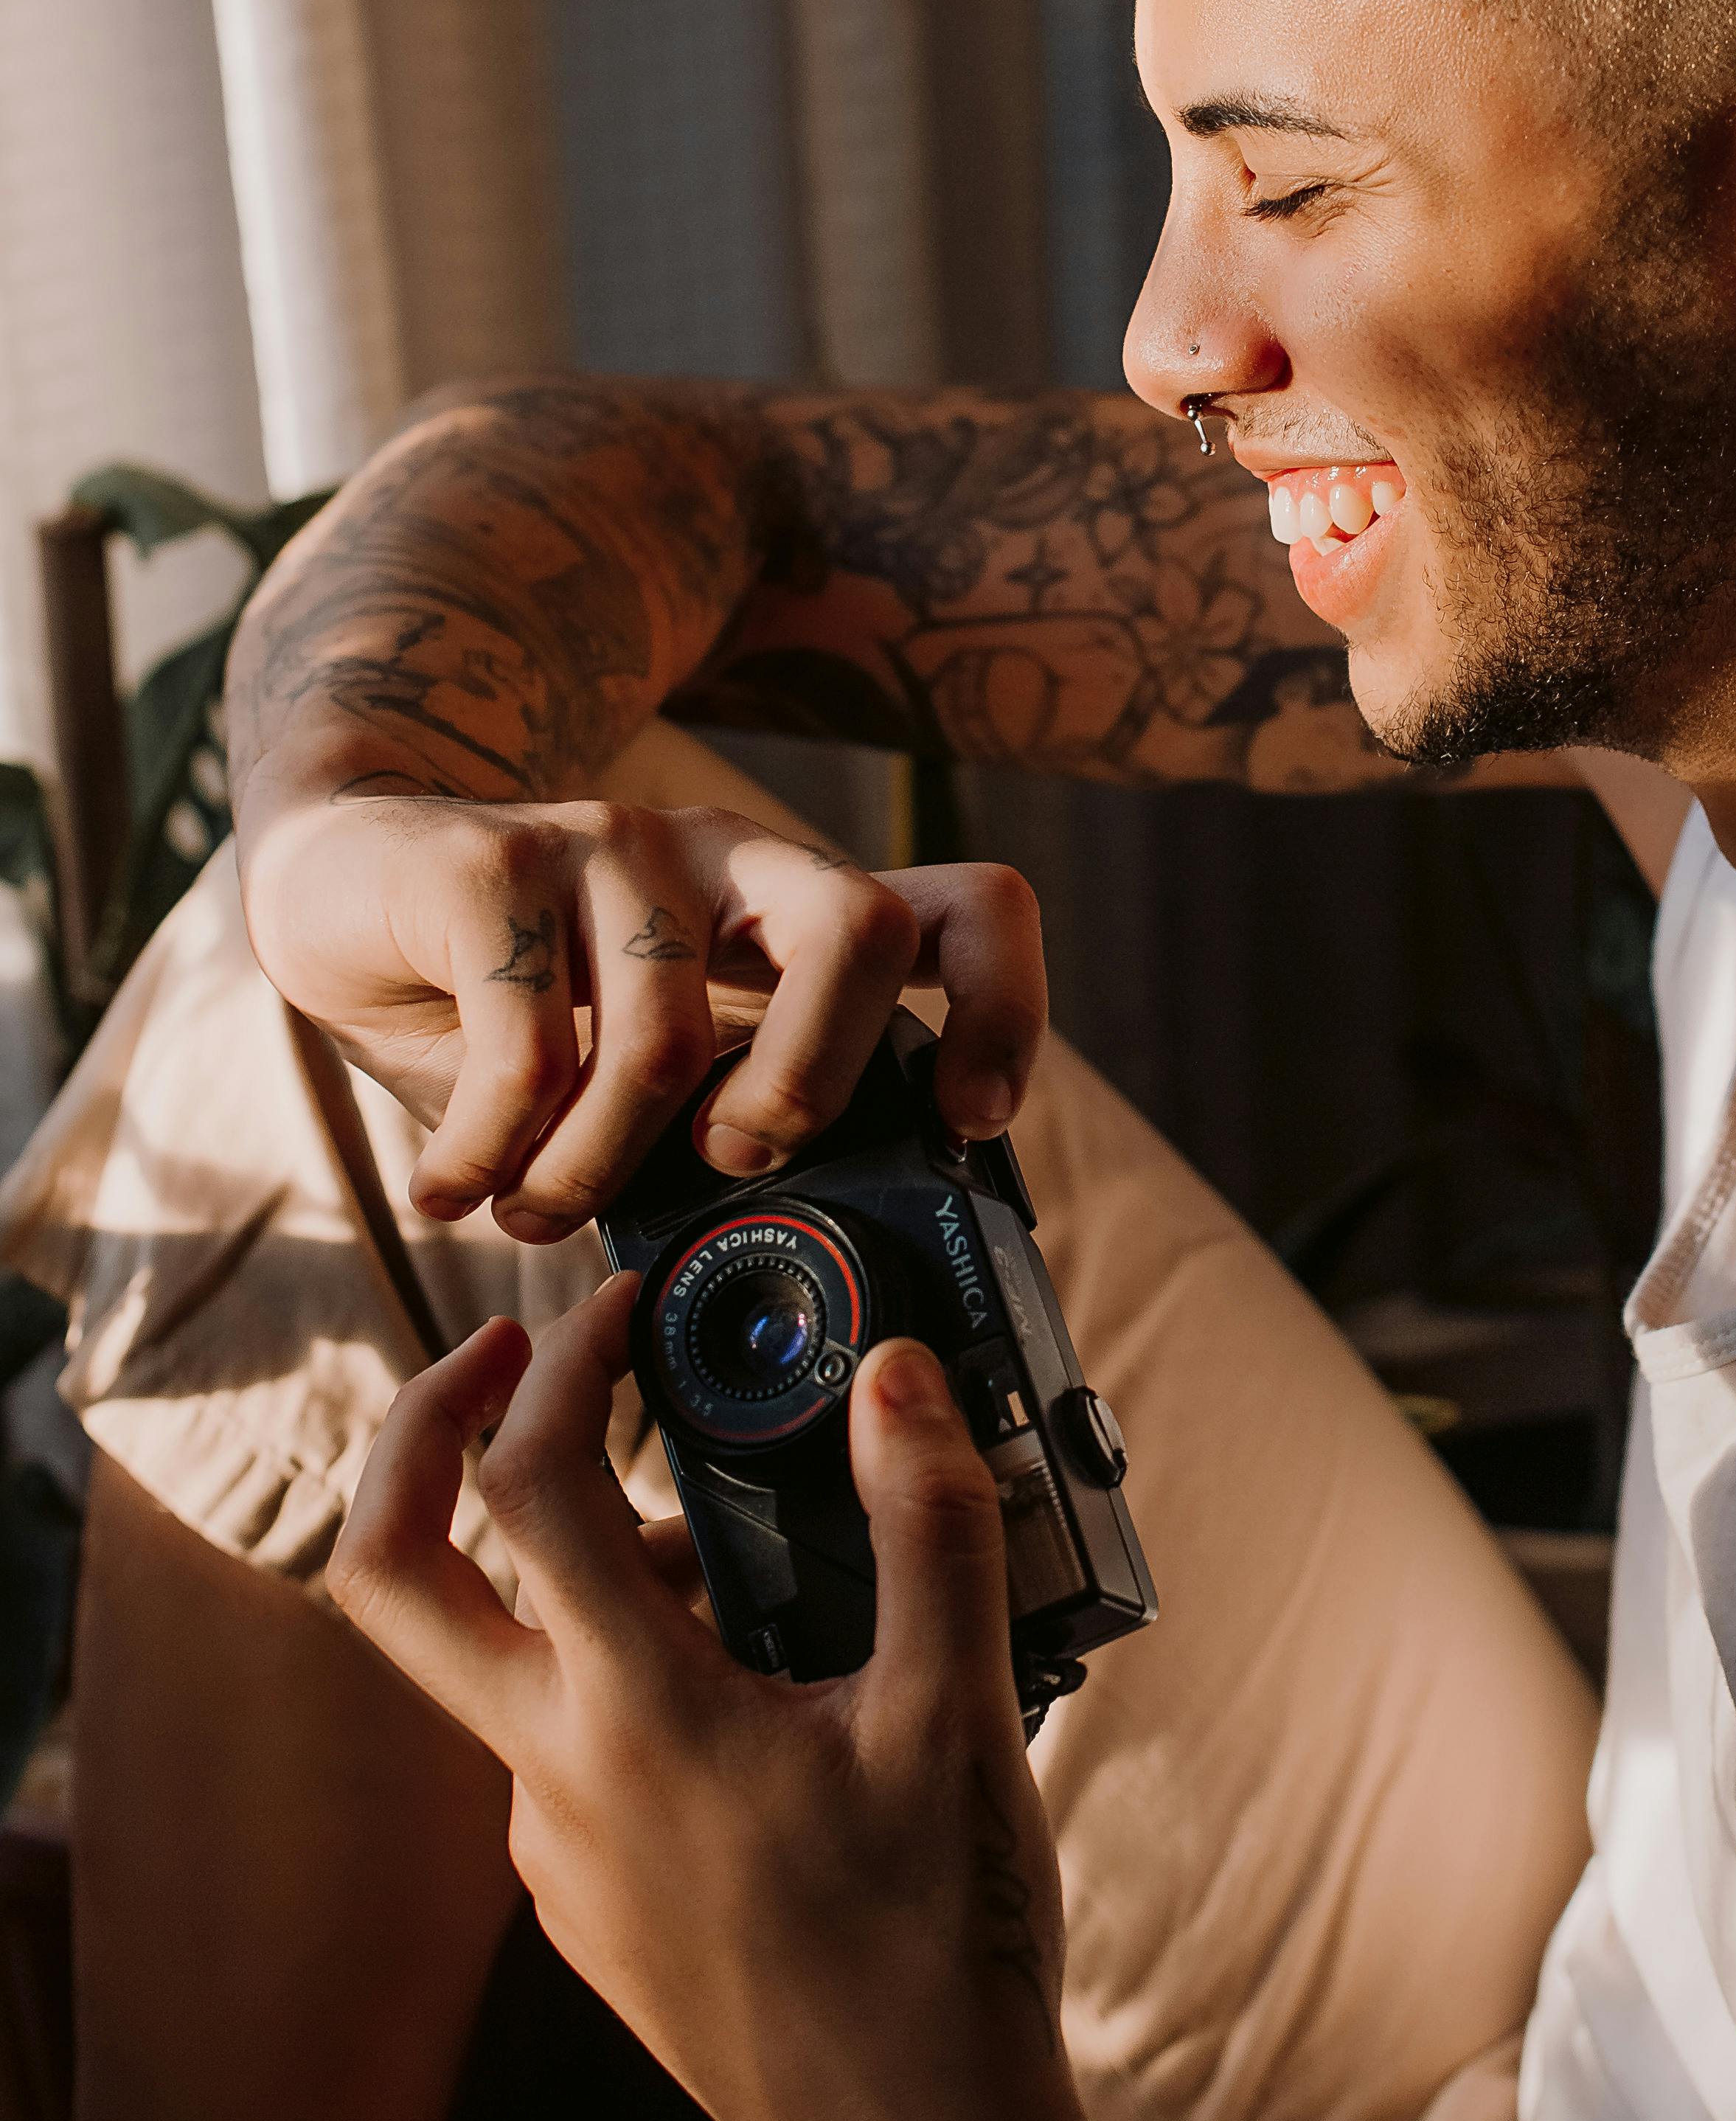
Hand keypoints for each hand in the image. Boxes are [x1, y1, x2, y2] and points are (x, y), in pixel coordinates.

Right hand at [238, 792, 1044, 1235]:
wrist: (344, 876)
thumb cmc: (521, 1001)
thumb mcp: (648, 1060)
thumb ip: (726, 1129)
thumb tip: (800, 1279)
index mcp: (798, 905)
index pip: (971, 910)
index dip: (1005, 1009)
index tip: (969, 1123)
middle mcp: (730, 857)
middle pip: (859, 930)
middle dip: (807, 1086)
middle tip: (724, 1167)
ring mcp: (615, 841)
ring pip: (665, 1037)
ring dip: (594, 1172)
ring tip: (534, 1213)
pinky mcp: (492, 859)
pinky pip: (523, 1046)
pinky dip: (491, 1155)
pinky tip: (451, 1190)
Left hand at [329, 1280, 1094, 2120]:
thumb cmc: (939, 1948)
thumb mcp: (959, 1709)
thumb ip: (930, 1522)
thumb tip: (897, 1370)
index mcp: (630, 1718)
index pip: (524, 1483)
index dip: (561, 1362)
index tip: (623, 1304)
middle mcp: (556, 1780)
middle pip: (384, 1575)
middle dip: (420, 1434)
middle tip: (507, 1349)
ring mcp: (559, 1852)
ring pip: (504, 1661)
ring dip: (572, 1560)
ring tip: (725, 1525)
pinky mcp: (592, 1906)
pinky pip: (569, 1744)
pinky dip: (626, 1662)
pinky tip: (762, 1671)